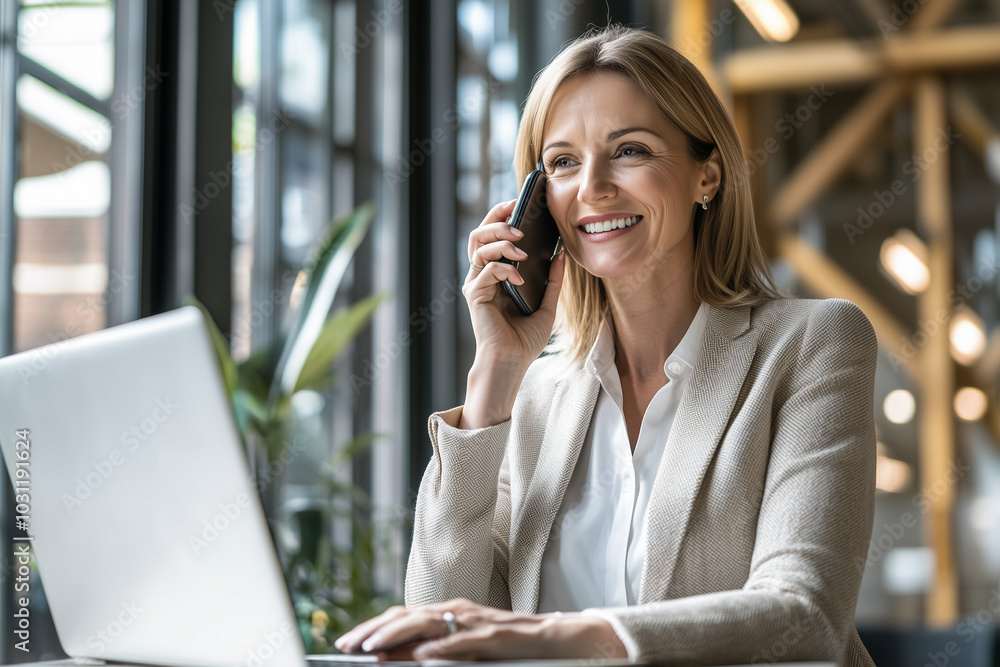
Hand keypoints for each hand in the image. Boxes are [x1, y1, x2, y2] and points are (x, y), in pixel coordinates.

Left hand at [334, 598, 626, 660]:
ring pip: (427, 624)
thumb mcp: (464, 647)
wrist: (554, 639)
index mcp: (448, 611)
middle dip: (374, 630)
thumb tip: (396, 660)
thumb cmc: (508, 645)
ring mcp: (474, 621)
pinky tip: (421, 656)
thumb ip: (432, 649)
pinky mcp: (493, 636)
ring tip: (373, 649)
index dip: (373, 626)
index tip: (347, 641)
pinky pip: (462, 642)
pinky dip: (440, 648)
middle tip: (348, 645)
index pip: (402, 614)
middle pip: (407, 615)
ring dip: (397, 636)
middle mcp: (457, 610)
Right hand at [460, 200, 565, 427]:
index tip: (520, 204)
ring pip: (478, 246)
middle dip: (497, 219)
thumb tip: (561, 253)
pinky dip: (504, 268)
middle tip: (519, 217)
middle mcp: (482, 275)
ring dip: (500, 240)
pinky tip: (520, 278)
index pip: (492, 234)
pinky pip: (485, 270)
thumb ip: (553, 280)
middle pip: (479, 233)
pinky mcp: (475, 295)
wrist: (512, 363)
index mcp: (496, 273)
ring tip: (521, 246)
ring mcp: (476, 284)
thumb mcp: (547, 305)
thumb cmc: (524, 339)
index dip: (502, 215)